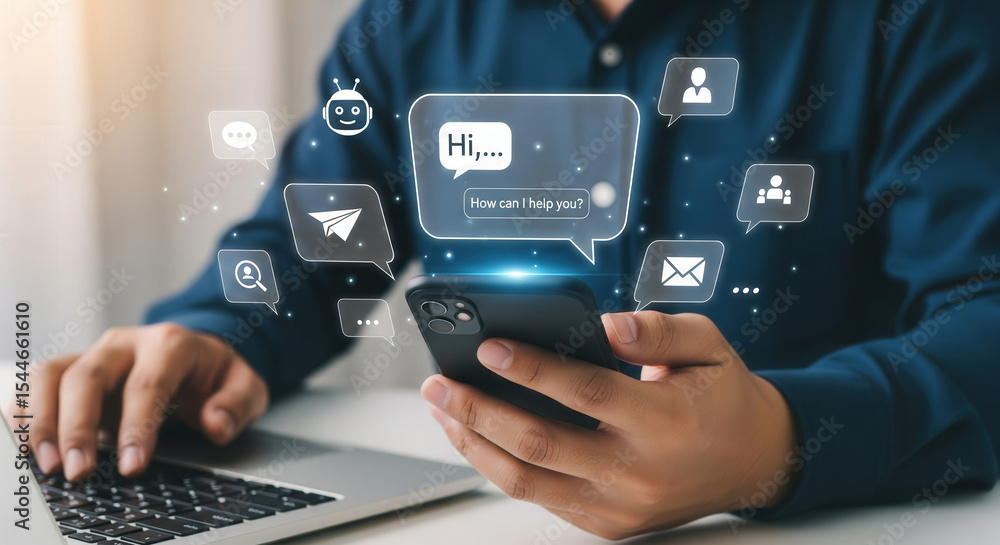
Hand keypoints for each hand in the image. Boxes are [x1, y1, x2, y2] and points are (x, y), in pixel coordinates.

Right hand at [4, 323, 268, 479]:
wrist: (199, 353)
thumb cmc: (218, 375)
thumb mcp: (247, 387)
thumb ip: (238, 404)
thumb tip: (216, 424)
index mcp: (172, 344)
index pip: (148, 385)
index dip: (137, 426)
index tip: (132, 466)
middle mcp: (127, 343)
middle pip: (89, 376)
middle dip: (80, 427)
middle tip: (79, 472)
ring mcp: (96, 352)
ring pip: (54, 375)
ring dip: (43, 420)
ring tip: (48, 465)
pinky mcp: (74, 367)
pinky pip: (38, 381)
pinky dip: (26, 409)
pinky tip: (27, 443)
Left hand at [420, 311, 796, 538]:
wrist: (753, 463)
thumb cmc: (722, 398)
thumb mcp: (708, 347)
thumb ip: (658, 330)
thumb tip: (606, 325)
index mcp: (665, 422)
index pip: (587, 393)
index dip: (533, 369)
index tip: (489, 347)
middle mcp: (638, 472)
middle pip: (541, 444)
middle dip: (479, 410)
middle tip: (439, 383)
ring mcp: (619, 506)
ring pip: (528, 481)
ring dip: (475, 444)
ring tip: (443, 410)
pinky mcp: (607, 524)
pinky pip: (540, 498)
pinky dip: (499, 468)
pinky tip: (476, 437)